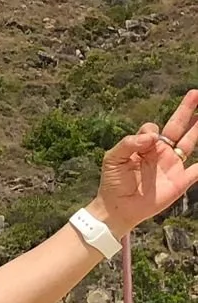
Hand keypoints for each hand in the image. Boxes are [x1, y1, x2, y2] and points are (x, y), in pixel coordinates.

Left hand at [93, 91, 197, 236]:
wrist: (117, 208)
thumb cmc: (113, 182)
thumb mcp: (113, 158)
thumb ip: (128, 143)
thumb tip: (152, 135)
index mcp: (145, 146)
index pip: (153, 128)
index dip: (151, 131)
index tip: (147, 141)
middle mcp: (161, 152)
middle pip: (178, 127)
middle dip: (187, 110)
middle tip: (196, 93)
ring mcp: (172, 165)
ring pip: (190, 142)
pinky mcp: (180, 181)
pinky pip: (197, 171)